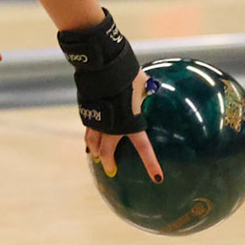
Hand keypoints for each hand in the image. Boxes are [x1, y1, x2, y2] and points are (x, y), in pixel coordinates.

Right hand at [86, 68, 161, 182]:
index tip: (158, 178)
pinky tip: (89, 139)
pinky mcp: (86, 111)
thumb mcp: (144, 85)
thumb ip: (148, 92)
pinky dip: (89, 137)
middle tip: (110, 170)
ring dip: (95, 151)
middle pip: (107, 151)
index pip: (144, 148)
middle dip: (108, 163)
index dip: (151, 164)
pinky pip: (87, 129)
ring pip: (93, 142)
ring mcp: (97, 120)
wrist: (102, 67)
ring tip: (95, 156)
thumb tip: (155, 89)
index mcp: (130, 123)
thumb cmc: (128, 76)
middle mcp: (112, 127)